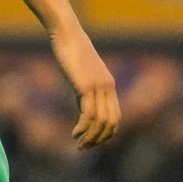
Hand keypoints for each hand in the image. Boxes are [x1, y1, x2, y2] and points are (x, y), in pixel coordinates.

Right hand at [51, 25, 119, 148]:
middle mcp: (107, 87)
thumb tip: (83, 107)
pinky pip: (89, 114)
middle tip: (84, 148)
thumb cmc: (71, 51)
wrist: (67, 33)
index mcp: (109, 85)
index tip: (92, 141)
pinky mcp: (86, 86)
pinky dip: (83, 128)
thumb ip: (85, 91)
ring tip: (79, 145)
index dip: (106, 133)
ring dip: (91, 138)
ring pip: (101, 121)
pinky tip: (74, 133)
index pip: (115, 117)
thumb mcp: (81, 74)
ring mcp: (98, 86)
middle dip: (99, 139)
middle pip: (112, 122)